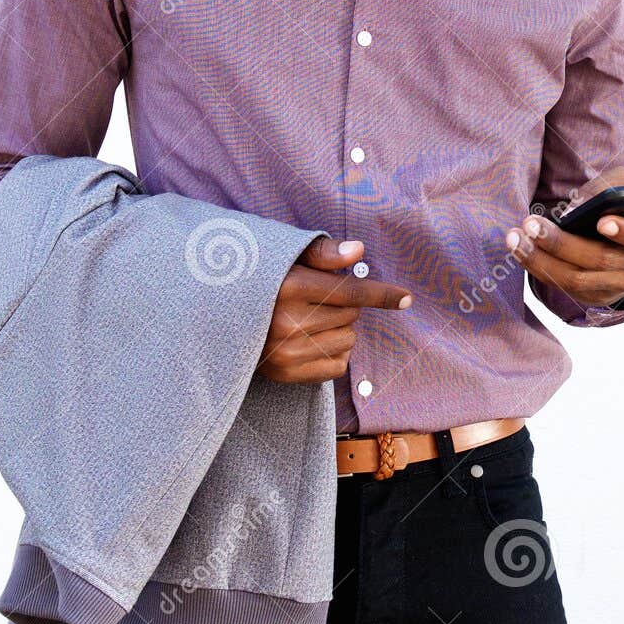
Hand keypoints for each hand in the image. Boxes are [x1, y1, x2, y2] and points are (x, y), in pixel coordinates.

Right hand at [256, 236, 412, 383]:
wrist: (216, 316)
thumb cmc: (259, 282)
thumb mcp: (284, 258)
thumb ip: (322, 253)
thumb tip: (359, 250)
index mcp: (289, 287)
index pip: (350, 291)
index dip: (382, 294)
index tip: (407, 298)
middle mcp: (287, 321)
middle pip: (351, 314)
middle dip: (342, 304)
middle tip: (314, 300)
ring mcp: (287, 351)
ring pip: (348, 339)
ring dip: (338, 328)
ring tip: (308, 320)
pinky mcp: (287, 374)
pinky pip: (338, 365)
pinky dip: (334, 352)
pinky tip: (310, 341)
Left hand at [506, 166, 623, 308]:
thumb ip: (607, 186)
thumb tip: (574, 209)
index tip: (601, 221)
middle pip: (600, 260)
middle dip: (562, 243)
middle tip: (531, 224)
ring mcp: (616, 287)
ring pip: (576, 280)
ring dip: (541, 259)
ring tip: (515, 237)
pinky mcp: (594, 296)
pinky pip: (563, 288)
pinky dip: (539, 268)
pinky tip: (520, 250)